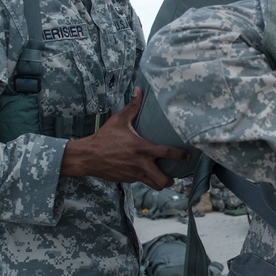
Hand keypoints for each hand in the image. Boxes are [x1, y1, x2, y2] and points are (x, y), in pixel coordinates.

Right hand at [60, 87, 188, 189]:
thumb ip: (132, 106)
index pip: (167, 153)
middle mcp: (141, 164)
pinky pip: (142, 182)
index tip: (187, 156)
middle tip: (174, 174)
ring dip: (160, 182)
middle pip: (163, 180)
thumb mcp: (119, 120)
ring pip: (154, 185)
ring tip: (162, 176)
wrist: (88, 156)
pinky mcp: (128, 180)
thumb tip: (139, 90)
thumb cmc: (104, 137)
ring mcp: (134, 174)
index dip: (180, 155)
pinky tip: (144, 172)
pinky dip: (146, 179)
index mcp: (142, 148)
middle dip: (171, 179)